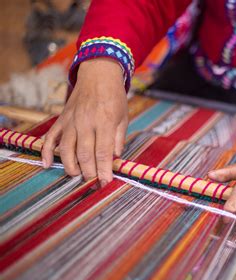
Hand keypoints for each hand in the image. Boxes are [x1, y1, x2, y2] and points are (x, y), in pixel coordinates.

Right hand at [42, 58, 127, 186]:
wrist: (98, 74)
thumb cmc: (114, 97)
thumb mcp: (124, 117)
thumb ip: (119, 139)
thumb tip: (115, 159)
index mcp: (105, 122)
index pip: (104, 152)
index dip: (104, 170)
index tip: (106, 183)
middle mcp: (86, 122)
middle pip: (85, 154)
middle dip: (89, 173)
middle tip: (94, 184)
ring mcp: (71, 121)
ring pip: (66, 149)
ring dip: (70, 166)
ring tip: (77, 176)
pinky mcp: (62, 119)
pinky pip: (50, 137)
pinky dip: (46, 151)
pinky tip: (47, 164)